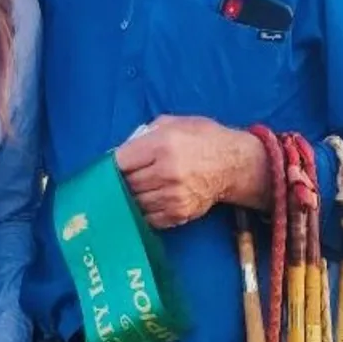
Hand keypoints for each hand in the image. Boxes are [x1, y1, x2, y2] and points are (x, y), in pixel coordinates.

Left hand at [115, 116, 270, 228]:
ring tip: (130, 191)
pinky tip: (145, 202)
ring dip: (129, 198)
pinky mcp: (179, 213)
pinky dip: (142, 211)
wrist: (234, 164)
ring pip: (134, 202)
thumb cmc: (202, 138)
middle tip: (117, 180)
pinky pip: (148, 218)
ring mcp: (173, 196)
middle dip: (118, 182)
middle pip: (125, 183)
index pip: (120, 161)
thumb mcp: (172, 123)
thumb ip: (143, 135)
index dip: (110, 165)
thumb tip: (117, 152)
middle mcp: (167, 172)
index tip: (108, 167)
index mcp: (163, 145)